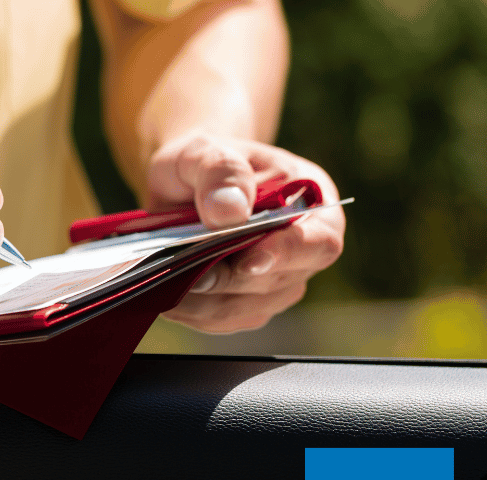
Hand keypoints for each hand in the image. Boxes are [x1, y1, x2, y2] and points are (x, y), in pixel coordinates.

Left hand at [146, 133, 344, 332]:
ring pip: (250, 308)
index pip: (318, 241)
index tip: (249, 261)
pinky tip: (168, 299)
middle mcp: (304, 249)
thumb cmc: (202, 163)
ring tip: (167, 288)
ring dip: (207, 304)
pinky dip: (195, 314)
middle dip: (230, 281)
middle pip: (280, 282)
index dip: (287, 254)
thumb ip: (221, 171)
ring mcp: (277, 281)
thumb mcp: (204, 151)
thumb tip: (229, 212)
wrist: (181, 185)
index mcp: (313, 203)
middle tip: (188, 275)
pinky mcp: (247, 303)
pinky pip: (226, 320)